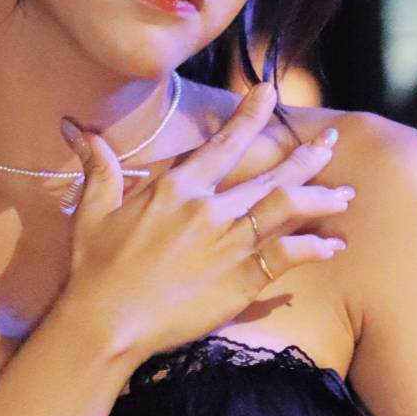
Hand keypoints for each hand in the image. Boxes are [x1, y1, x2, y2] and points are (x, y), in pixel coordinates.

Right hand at [56, 82, 353, 366]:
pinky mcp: (242, 279)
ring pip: (288, 208)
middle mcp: (210, 209)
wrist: (106, 322)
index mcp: (177, 188)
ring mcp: (230, 244)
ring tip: (344, 194)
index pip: (224, 143)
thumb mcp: (93, 210)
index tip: (271, 93)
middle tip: (331, 144)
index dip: (251, 116)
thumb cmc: (96, 269)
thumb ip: (97, 165)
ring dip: (320, 199)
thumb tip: (71, 126)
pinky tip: (333, 246)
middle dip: (306, 158)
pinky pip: (288, 256)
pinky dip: (313, 248)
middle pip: (271, 174)